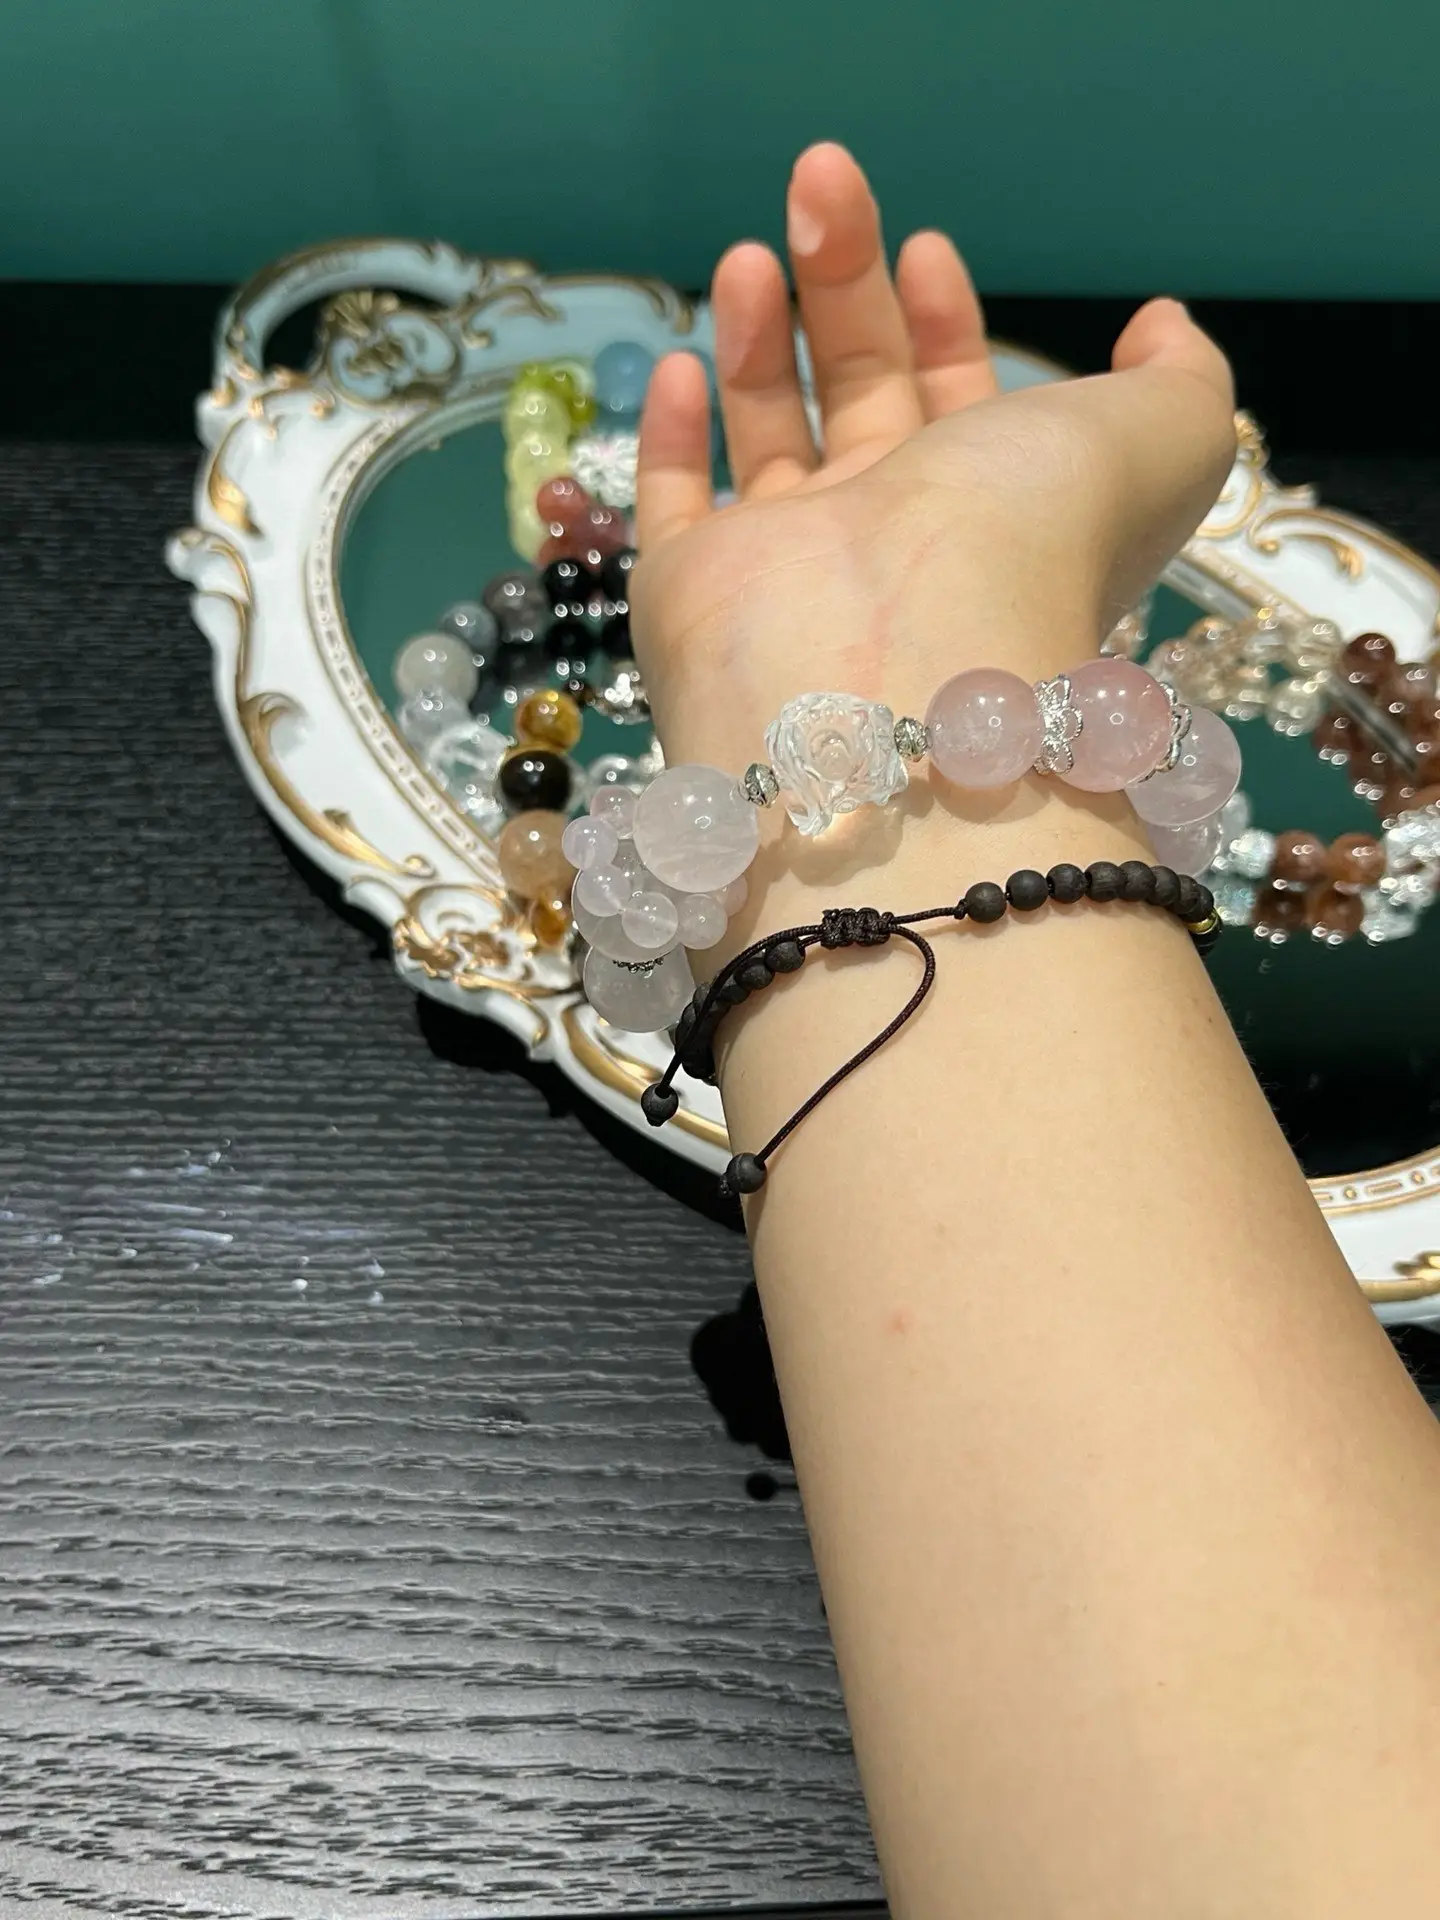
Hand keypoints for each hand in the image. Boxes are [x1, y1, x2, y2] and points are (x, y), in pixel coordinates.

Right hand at [631, 143, 1235, 817]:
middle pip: (862, 391)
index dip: (949, 321)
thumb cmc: (1031, 541)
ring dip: (760, 337)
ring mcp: (789, 569)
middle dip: (845, 283)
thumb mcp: (1160, 436)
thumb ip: (1180, 375)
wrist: (900, 678)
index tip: (928, 248)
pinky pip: (676, 506)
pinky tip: (680, 364)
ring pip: (769, 436)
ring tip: (749, 252)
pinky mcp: (695, 591)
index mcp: (994, 512)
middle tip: (821, 184)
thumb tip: (1157, 326)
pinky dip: (673, 436)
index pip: (962, 402)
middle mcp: (892, 542)